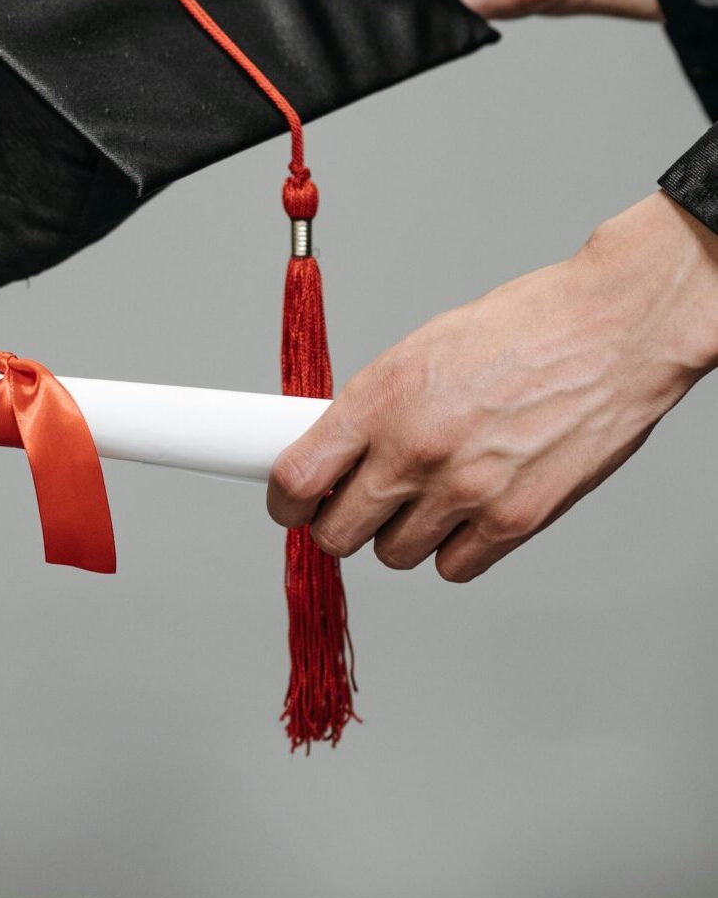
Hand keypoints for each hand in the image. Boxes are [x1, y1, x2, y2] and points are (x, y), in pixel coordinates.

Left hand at [268, 193, 717, 581]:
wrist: (613, 330)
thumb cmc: (522, 329)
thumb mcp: (418, 352)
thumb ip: (369, 410)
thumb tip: (331, 455)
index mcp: (380, 400)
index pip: (295, 479)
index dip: (284, 503)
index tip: (290, 505)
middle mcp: (415, 450)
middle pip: (335, 533)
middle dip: (336, 524)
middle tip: (354, 505)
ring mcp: (466, 491)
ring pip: (393, 555)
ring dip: (399, 535)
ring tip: (427, 497)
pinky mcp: (516, 519)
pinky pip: (454, 567)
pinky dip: (454, 550)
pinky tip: (467, 514)